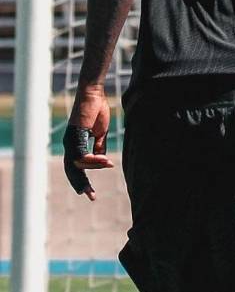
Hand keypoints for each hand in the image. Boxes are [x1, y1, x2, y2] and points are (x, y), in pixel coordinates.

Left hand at [64, 86, 112, 200]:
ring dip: (94, 166)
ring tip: (108, 164)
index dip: (83, 180)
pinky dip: (93, 160)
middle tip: (91, 196)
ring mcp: (70, 141)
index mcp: (75, 145)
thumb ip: (99, 147)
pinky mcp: (75, 136)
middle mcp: (69, 145)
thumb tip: (102, 160)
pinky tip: (105, 160)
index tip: (91, 193)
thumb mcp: (100, 133)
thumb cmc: (97, 110)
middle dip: (81, 184)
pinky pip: (81, 155)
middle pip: (72, 171)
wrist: (93, 95)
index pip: (76, 168)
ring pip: (77, 164)